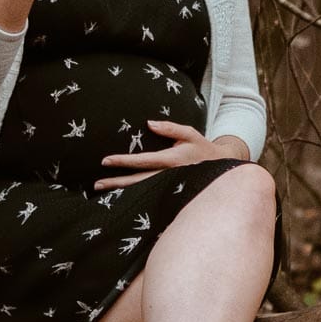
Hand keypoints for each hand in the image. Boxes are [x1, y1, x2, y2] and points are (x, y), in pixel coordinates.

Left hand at [95, 121, 249, 189]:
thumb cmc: (203, 149)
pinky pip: (149, 195)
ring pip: (141, 191)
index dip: (124, 161)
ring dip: (122, 192)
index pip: (143, 161)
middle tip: (97, 184)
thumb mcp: (190, 134)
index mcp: (172, 160)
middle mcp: (169, 176)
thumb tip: (149, 123)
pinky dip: (134, 196)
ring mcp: (169, 186)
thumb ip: (170, 128)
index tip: (106, 161)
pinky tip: (121, 198)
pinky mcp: (170, 192)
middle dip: (116, 183)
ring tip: (103, 192)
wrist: (223, 169)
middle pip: (138, 181)